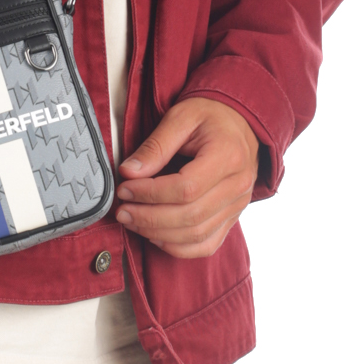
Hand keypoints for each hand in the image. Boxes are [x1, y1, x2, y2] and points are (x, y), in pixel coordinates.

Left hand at [114, 97, 261, 256]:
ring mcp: (238, 205)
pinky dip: (178, 247)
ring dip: (158, 234)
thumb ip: (155, 145)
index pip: (186, 188)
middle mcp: (238, 185)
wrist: (240, 122)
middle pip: (190, 216)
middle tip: (122, 210)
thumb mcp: (181, 117)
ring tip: (133, 221)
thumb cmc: (211, 116)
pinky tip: (155, 236)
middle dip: (149, 218)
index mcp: (227, 156)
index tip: (125, 189)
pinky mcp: (232, 217)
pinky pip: (207, 245)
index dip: (150, 194)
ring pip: (197, 235)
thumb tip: (129, 172)